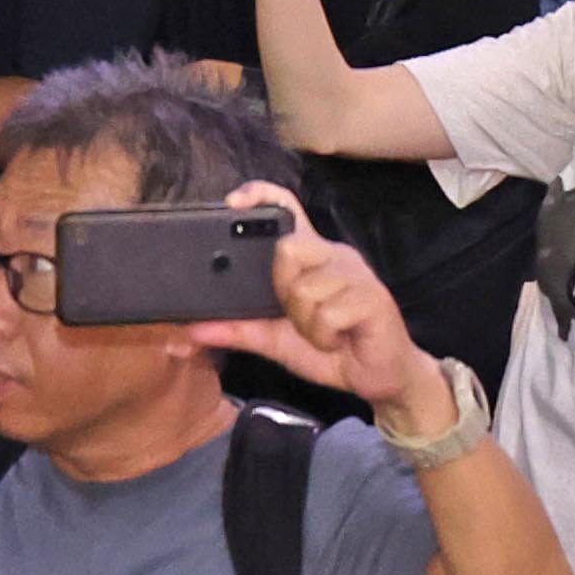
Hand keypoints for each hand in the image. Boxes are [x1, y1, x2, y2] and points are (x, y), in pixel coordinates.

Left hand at [191, 182, 433, 419]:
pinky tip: (340, 341)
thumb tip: (192, 327)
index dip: (261, 196)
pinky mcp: (372, 297)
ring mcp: (356, 274)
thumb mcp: (276, 342)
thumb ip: (239, 330)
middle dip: (284, 291)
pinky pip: (328, 314)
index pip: (288, 208)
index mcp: (312, 257)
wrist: (382, 378)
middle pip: (288, 248)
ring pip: (305, 289)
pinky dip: (325, 337)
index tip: (234, 203)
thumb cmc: (332, 351)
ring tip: (324, 335)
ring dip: (306, 325)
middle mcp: (334, 255)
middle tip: (298, 316)